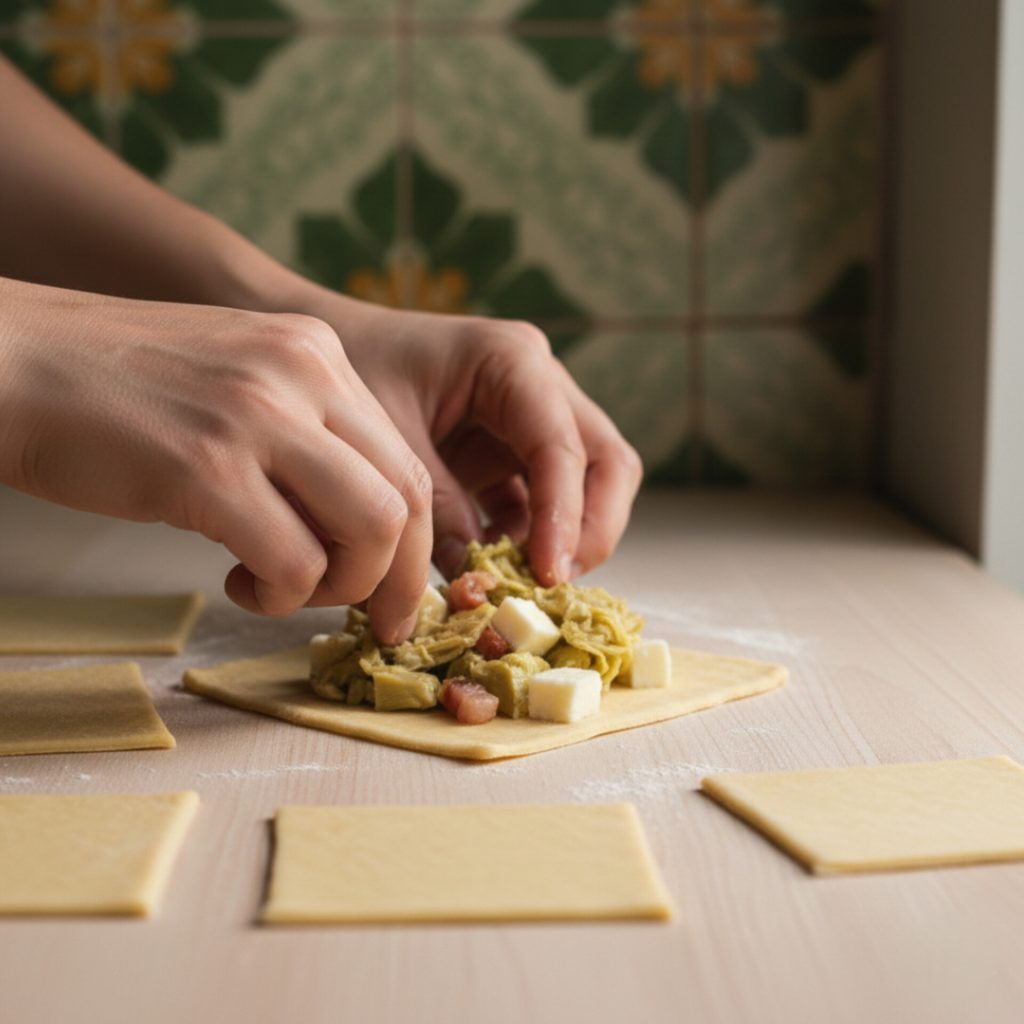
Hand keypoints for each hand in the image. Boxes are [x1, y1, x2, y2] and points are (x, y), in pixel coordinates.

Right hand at [0, 278, 432, 641]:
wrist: (8, 359)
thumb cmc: (117, 391)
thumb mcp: (238, 388)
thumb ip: (304, 441)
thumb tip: (357, 533)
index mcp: (316, 354)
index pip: (407, 463)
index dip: (417, 544)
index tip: (397, 592)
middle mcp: (302, 374)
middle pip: (407, 499)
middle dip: (400, 579)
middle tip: (375, 620)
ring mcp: (257, 416)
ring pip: (373, 529)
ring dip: (343, 587)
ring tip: (287, 588)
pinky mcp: (206, 467)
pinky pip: (294, 561)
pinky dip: (283, 593)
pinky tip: (239, 582)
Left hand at [307, 295, 643, 584]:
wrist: (325, 355)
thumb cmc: (356, 370)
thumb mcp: (388, 439)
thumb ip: (434, 507)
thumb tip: (474, 581)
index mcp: (512, 362)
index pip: (562, 447)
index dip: (563, 516)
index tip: (547, 575)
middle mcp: (540, 387)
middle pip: (606, 464)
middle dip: (591, 530)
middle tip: (553, 585)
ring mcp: (532, 422)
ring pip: (587, 488)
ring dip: (563, 541)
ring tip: (515, 585)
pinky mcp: (512, 455)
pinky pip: (541, 505)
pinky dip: (526, 542)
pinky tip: (489, 570)